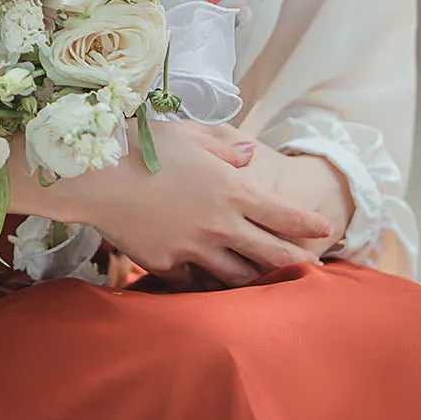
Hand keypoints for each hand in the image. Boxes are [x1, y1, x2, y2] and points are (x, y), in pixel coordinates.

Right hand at [0, 120, 333, 288]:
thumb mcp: (190, 132)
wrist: (95, 176)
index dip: (308, 223)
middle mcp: (220, 225)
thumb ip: (226, 145)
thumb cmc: (141, 145)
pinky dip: (205, 284)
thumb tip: (249, 155)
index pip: (284, 213)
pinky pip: (193, 282)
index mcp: (233, 190)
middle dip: (296, 262)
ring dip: (255, 279)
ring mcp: (193, 249)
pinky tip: (210, 287)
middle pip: (271, 253)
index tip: (325, 230)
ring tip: (266, 283)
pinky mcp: (165, 264)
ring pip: (236, 275)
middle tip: (312, 269)